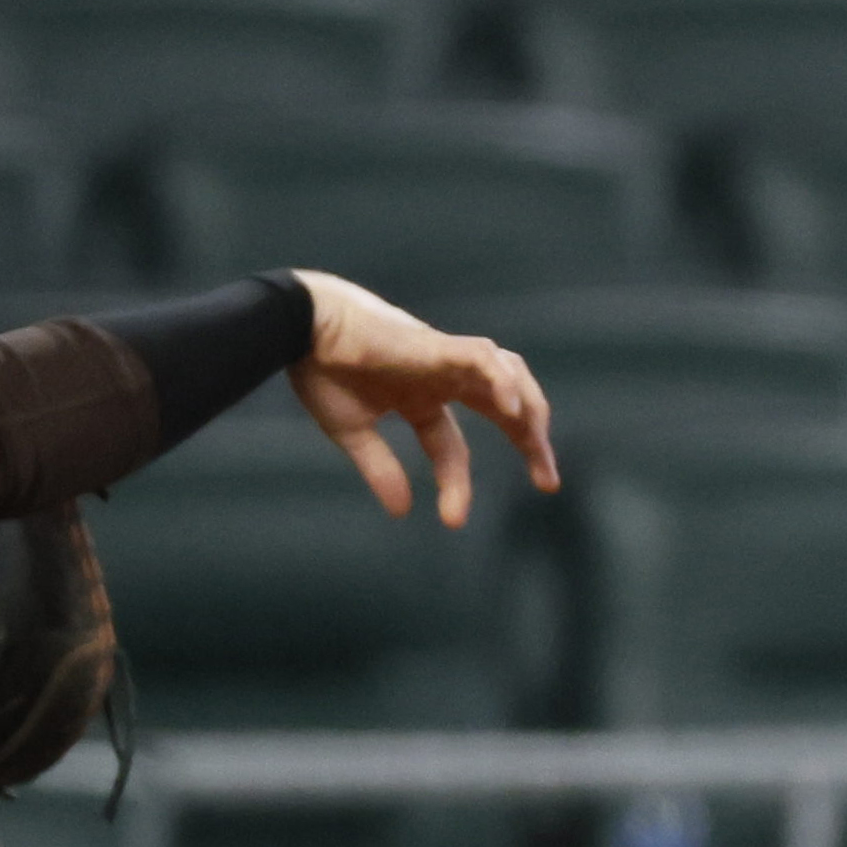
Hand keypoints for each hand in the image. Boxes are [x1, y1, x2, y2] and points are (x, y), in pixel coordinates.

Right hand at [284, 270, 557, 523]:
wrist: (300, 326)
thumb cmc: (320, 370)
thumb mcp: (353, 432)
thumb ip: (380, 469)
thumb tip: (401, 512)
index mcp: (419, 397)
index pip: (452, 446)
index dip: (457, 483)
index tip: (453, 520)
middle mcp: (440, 378)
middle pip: (502, 407)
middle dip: (529, 441)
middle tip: (546, 480)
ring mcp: (442, 359)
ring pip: (507, 375)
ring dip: (529, 408)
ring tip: (539, 444)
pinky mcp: (436, 345)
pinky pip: (482, 358)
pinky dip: (502, 381)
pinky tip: (512, 412)